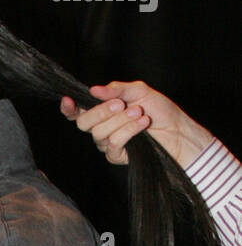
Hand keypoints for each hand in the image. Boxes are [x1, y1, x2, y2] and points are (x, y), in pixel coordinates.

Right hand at [60, 81, 212, 168]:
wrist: (177, 131)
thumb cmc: (159, 110)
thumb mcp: (139, 91)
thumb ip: (116, 90)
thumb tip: (93, 90)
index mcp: (103, 111)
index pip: (78, 112)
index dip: (69, 108)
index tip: (68, 100)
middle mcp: (101, 127)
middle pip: (84, 123)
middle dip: (101, 112)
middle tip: (121, 104)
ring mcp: (107, 143)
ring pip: (99, 133)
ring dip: (121, 121)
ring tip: (140, 114)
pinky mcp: (117, 155)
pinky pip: (113, 143)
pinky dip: (128, 131)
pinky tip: (142, 124)